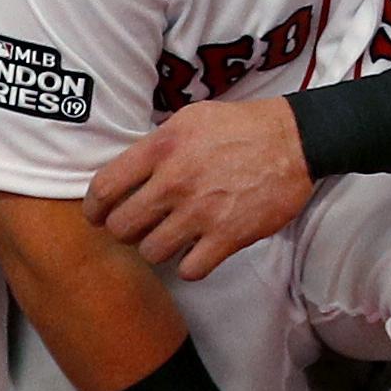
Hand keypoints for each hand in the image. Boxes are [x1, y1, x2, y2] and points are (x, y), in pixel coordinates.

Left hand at [88, 97, 311, 279]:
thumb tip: (126, 170)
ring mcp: (201, 212)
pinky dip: (190, 265)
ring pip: (151, 252)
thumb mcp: (190, 119)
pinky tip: (197, 251)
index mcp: (161, 149)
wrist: (296, 140)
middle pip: (121, 227)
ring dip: (158, 248)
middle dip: (126, 231)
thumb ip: (155, 145)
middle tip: (140, 226)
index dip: (95, 208)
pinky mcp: (228, 236)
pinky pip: (189, 270)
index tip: (99, 215)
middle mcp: (175, 181)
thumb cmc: (241, 127)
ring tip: (170, 238)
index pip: (103, 189)